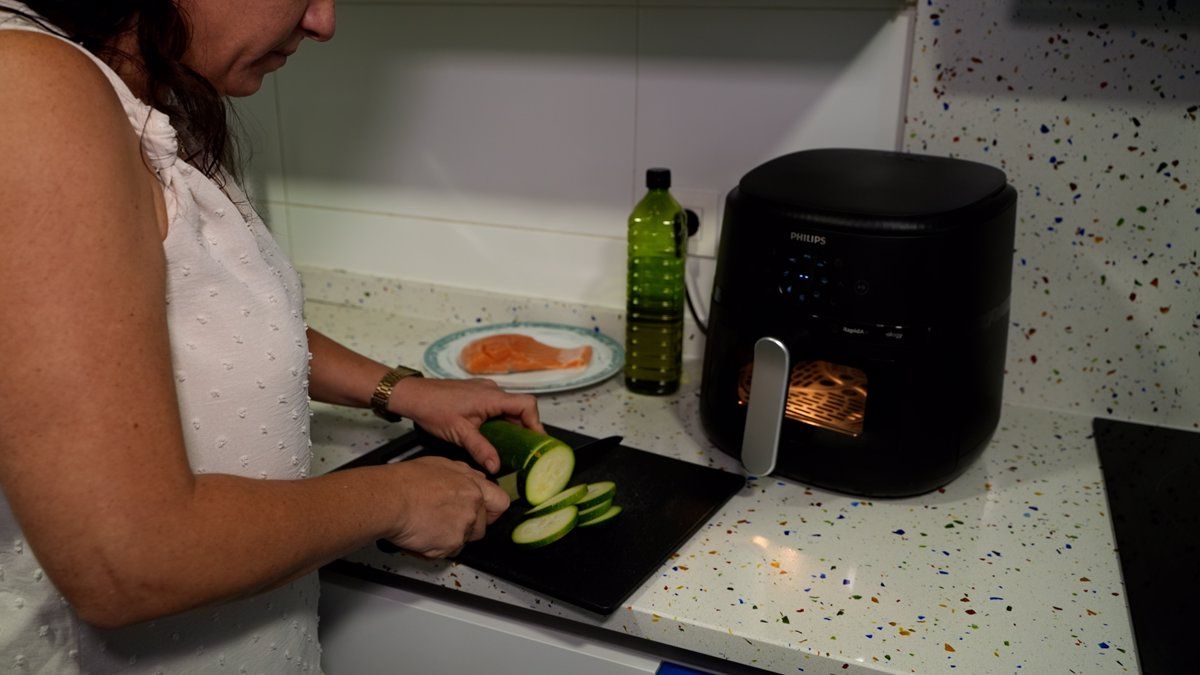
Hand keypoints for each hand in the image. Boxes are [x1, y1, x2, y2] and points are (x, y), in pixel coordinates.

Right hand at [383, 456, 509, 557]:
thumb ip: (463, 475)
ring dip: (450, 538)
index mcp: (473, 485)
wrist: (390, 499)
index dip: (491, 511)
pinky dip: (435, 548)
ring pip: (464, 540)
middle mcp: (473, 505)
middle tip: (444, 521)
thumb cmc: (406, 481)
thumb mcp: (440, 465)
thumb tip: (473, 479)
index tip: (483, 515)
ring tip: (428, 526)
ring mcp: (464, 525)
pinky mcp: (451, 543)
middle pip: (481, 526)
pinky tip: (421, 535)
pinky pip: (448, 552)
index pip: (500, 502)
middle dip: (466, 528)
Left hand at [390, 377, 541, 473]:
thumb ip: (480, 449)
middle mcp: (491, 390)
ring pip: (507, 407)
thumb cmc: (433, 409)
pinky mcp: (475, 393)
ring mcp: (483, 390)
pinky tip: (493, 436)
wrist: (413, 395)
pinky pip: (496, 406)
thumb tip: (496, 467)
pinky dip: (500, 420)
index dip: (536, 422)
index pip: (527, 404)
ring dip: (512, 424)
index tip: (536, 442)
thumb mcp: (459, 433)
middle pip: (520, 407)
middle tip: (526, 449)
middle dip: (525, 428)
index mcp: (492, 397)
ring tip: (511, 446)